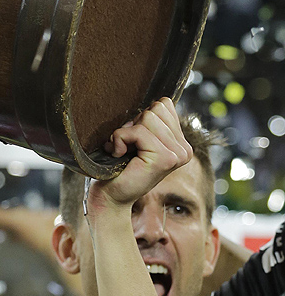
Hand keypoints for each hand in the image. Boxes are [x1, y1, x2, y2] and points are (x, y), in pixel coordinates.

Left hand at [90, 99, 190, 215]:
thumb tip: (159, 99)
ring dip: (126, 133)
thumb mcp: (137, 138)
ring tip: (123, 151)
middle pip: (156, 108)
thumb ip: (151, 120)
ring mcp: (178, 154)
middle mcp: (184, 149)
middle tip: (127, 146)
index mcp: (180, 142)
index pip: (164, 105)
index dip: (140, 117)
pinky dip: (120, 140)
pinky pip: (138, 131)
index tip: (132, 139)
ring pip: (147, 117)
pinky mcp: (165, 159)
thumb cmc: (118, 165)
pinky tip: (119, 155)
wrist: (110, 195)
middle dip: (133, 124)